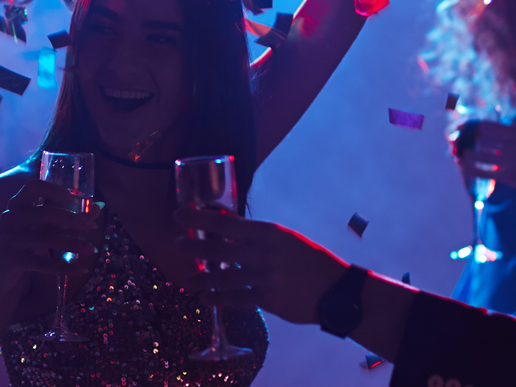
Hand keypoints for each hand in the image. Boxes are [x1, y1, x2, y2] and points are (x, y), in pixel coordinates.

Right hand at [0, 178, 101, 288]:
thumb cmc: (22, 246)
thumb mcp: (40, 229)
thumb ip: (66, 217)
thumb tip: (99, 207)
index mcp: (16, 205)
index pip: (33, 186)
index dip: (54, 189)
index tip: (74, 197)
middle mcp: (9, 218)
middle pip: (45, 213)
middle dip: (72, 219)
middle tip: (92, 227)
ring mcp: (7, 239)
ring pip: (45, 239)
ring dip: (73, 244)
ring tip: (92, 250)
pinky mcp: (9, 260)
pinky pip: (41, 263)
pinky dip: (63, 267)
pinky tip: (81, 270)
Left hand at [174, 209, 351, 323]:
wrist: (338, 291)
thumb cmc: (310, 261)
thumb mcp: (287, 241)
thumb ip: (258, 239)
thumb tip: (225, 233)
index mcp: (270, 233)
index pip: (228, 222)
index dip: (200, 218)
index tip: (179, 214)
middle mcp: (266, 253)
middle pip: (220, 249)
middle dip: (194, 246)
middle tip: (177, 244)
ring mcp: (267, 278)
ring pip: (225, 278)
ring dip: (203, 278)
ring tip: (187, 279)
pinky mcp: (270, 300)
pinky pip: (237, 299)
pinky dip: (219, 299)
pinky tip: (204, 298)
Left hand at [463, 122, 515, 201]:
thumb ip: (508, 137)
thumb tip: (481, 130)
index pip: (489, 126)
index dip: (471, 126)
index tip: (460, 127)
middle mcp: (515, 144)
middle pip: (482, 138)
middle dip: (465, 139)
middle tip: (453, 141)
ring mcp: (513, 160)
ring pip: (480, 155)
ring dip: (465, 154)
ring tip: (456, 153)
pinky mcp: (509, 176)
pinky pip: (484, 171)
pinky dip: (470, 168)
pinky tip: (461, 165)